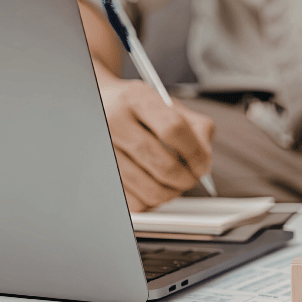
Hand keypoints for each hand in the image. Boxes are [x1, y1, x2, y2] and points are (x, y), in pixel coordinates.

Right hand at [97, 73, 213, 211]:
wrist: (97, 105)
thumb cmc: (138, 108)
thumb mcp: (167, 103)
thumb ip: (196, 126)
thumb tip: (205, 160)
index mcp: (136, 98)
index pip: (174, 129)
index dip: (196, 153)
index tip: (203, 165)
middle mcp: (114, 122)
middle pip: (163, 165)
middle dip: (186, 179)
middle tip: (192, 178)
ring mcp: (103, 149)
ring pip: (149, 189)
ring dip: (171, 194)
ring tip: (174, 184)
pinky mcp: (99, 173)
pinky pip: (133, 202)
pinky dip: (150, 202)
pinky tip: (153, 188)